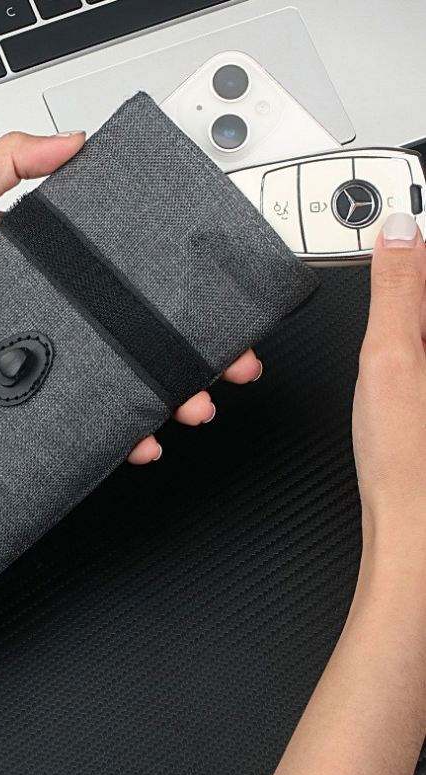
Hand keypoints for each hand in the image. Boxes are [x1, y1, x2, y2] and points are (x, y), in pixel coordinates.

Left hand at [0, 131, 262, 462]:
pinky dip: (120, 432)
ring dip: (170, 394)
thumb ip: (7, 161)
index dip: (180, 287)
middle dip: (198, 350)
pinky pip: (88, 416)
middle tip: (231, 364)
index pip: (133, 273)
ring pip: (128, 378)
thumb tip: (72, 141)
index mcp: (58, 264)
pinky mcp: (37, 393)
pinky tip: (136, 441)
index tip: (216, 298)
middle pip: (144, 331)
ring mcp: (55, 355)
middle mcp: (64, 311)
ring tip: (191, 405)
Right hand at [269, 213, 425, 774]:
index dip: (419, 234)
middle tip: (392, 235)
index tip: (400, 209)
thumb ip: (397, 289)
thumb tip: (398, 230)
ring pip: (424, 321)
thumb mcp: (389, 357)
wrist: (415, 526)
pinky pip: (422, 343)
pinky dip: (412, 327)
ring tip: (394, 269)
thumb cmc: (405, 458)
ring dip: (411, 293)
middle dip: (413, 263)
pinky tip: (398, 327)